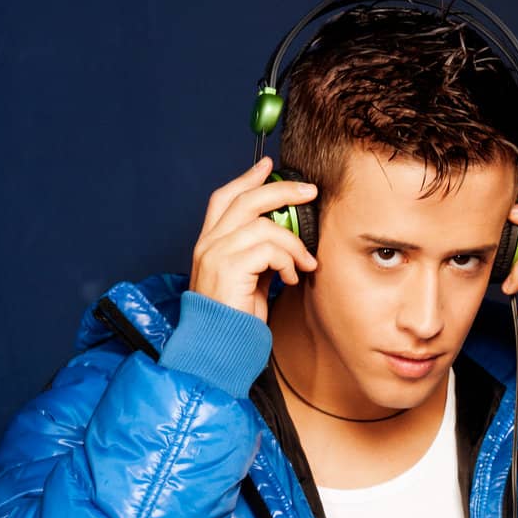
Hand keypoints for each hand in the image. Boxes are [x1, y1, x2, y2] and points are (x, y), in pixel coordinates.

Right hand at [189, 154, 318, 322]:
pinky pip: (269, 248)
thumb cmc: (233, 323)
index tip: (269, 167)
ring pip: (264, 225)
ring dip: (293, 244)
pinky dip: (288, 261)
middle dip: (281, 191)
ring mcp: (216, 254)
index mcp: (209, 244)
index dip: (247, 179)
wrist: (217, 350)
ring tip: (305, 265)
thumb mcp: (247, 282)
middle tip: (309, 192)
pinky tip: (292, 279)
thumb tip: (284, 243)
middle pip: (246, 199)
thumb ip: (257, 258)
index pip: (225, 198)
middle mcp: (208, 244)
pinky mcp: (229, 267)